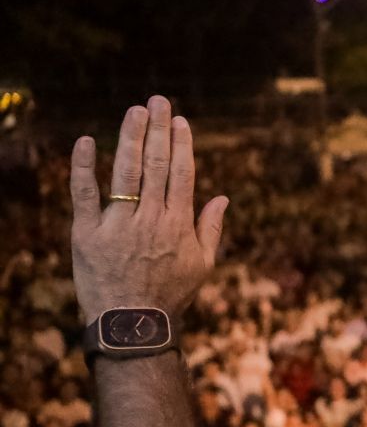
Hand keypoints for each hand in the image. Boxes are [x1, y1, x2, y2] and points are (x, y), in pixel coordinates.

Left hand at [69, 95, 228, 325]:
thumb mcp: (203, 265)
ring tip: (134, 111)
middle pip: (157, 164)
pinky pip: (84, 195)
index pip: (182, 173)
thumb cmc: (171, 296)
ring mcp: (118, 224)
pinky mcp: (87, 234)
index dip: (182, 143)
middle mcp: (150, 218)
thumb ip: (211, 228)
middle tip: (157, 101)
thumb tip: (223, 197)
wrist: (133, 325)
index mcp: (178, 223)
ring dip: (131, 138)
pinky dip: (83, 167)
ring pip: (126, 172)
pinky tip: (86, 141)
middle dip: (158, 130)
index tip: (180, 120)